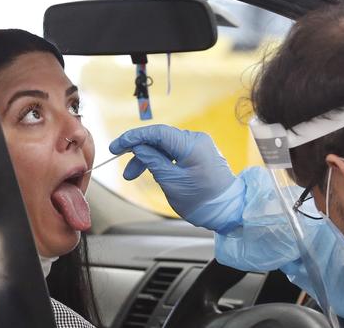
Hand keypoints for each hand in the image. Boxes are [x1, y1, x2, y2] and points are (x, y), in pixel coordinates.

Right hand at [109, 125, 243, 229]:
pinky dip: (160, 160)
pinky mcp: (199, 154)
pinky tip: (150, 170)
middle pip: (160, 138)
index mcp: (191, 144)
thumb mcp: (171, 181)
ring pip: (165, 146)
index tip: (116, 147)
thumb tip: (138, 147)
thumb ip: (152, 160)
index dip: (133, 137)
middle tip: (123, 167)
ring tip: (133, 175)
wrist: (228, 210)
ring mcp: (199, 146)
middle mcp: (196, 140)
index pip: (156, 132)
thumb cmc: (202, 199)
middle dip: (139, 151)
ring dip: (148, 158)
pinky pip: (174, 152)